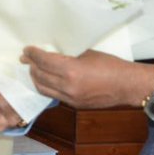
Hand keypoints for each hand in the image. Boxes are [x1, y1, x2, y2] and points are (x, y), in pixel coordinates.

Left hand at [22, 47, 138, 108]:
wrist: (127, 85)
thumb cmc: (111, 65)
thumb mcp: (86, 54)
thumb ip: (67, 56)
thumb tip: (51, 54)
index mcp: (71, 70)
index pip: (44, 61)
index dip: (33, 54)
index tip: (27, 49)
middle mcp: (68, 86)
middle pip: (40, 76)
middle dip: (31, 66)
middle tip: (26, 58)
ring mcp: (70, 98)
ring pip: (44, 89)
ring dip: (36, 78)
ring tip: (33, 69)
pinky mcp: (74, 105)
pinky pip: (55, 95)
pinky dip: (47, 87)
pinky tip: (47, 80)